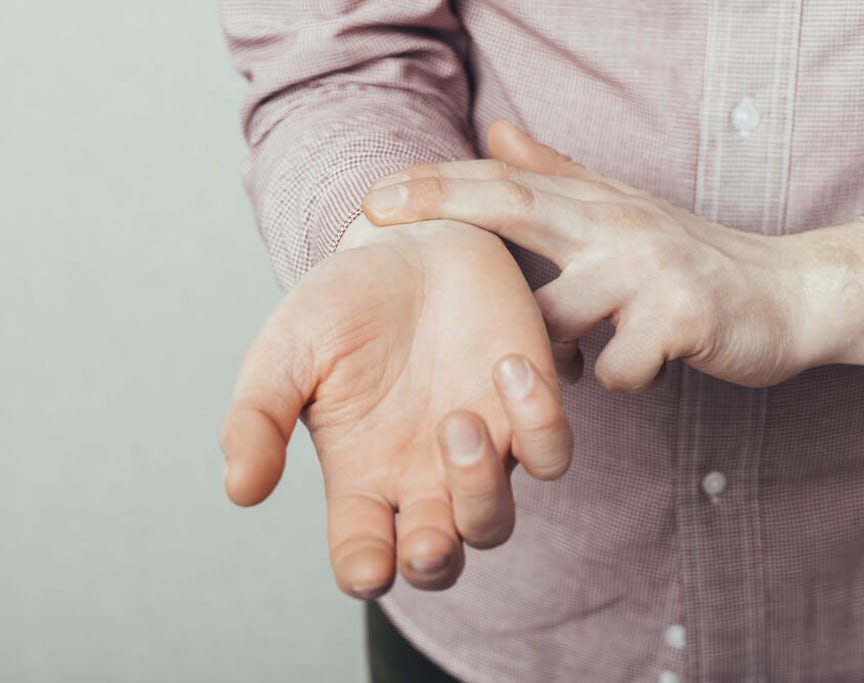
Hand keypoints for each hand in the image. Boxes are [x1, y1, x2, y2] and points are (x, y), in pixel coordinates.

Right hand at [219, 219, 571, 598]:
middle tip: (427, 538)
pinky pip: (549, 453)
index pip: (362, 554)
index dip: (366, 573)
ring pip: (494, 521)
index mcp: (360, 474)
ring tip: (456, 420)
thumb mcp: (285, 353)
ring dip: (480, 490)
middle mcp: (420, 475)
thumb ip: (256, 419)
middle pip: (438, 560)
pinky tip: (508, 366)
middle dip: (434, 562)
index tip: (367, 568)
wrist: (409, 242)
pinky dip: (540, 424)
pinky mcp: (525, 408)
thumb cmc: (342, 302)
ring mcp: (479, 447)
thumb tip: (241, 492)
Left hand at [362, 121, 863, 389]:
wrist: (795, 294)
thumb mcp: (624, 212)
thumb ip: (558, 177)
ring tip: (574, 359)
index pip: (506, 183)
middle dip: (441, 205)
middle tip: (375, 210)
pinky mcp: (685, 317)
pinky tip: (646, 368)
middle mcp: (618, 226)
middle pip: (516, 206)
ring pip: (557, 319)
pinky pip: (618, 368)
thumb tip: (496, 131)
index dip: (438, 183)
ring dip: (549, 352)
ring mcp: (651, 269)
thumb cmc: (694, 260)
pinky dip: (619, 379)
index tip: (374, 195)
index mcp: (598, 207)